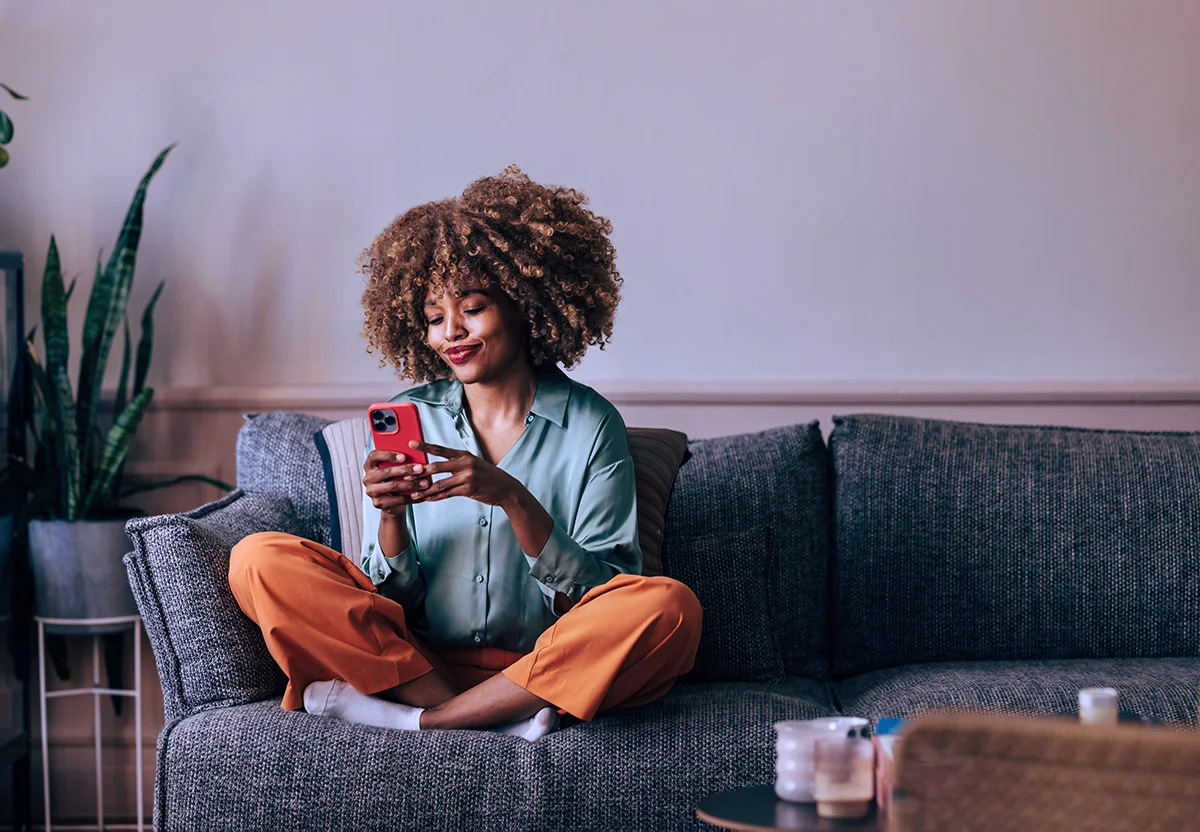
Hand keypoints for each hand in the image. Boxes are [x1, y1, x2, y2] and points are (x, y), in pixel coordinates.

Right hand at [363, 450, 430, 516]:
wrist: (392, 502)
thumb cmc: (395, 479)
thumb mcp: (396, 468)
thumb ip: (401, 461)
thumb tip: (418, 454)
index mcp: (370, 465)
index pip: (374, 456)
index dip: (388, 455)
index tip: (404, 456)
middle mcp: (368, 478)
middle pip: (386, 472)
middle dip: (405, 469)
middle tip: (421, 468)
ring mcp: (372, 492)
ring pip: (393, 486)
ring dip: (411, 484)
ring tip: (425, 483)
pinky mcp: (379, 503)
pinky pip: (397, 499)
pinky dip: (412, 497)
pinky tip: (422, 494)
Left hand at [407, 441, 521, 506]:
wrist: (505, 488)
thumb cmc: (487, 476)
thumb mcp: (473, 464)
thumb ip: (456, 464)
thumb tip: (437, 466)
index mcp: (464, 455)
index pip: (440, 449)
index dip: (425, 446)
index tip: (411, 443)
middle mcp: (465, 463)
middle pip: (436, 466)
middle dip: (419, 472)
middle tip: (406, 475)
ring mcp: (467, 477)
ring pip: (440, 483)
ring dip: (425, 490)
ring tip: (413, 493)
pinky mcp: (468, 489)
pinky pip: (447, 494)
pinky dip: (436, 497)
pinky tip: (427, 499)